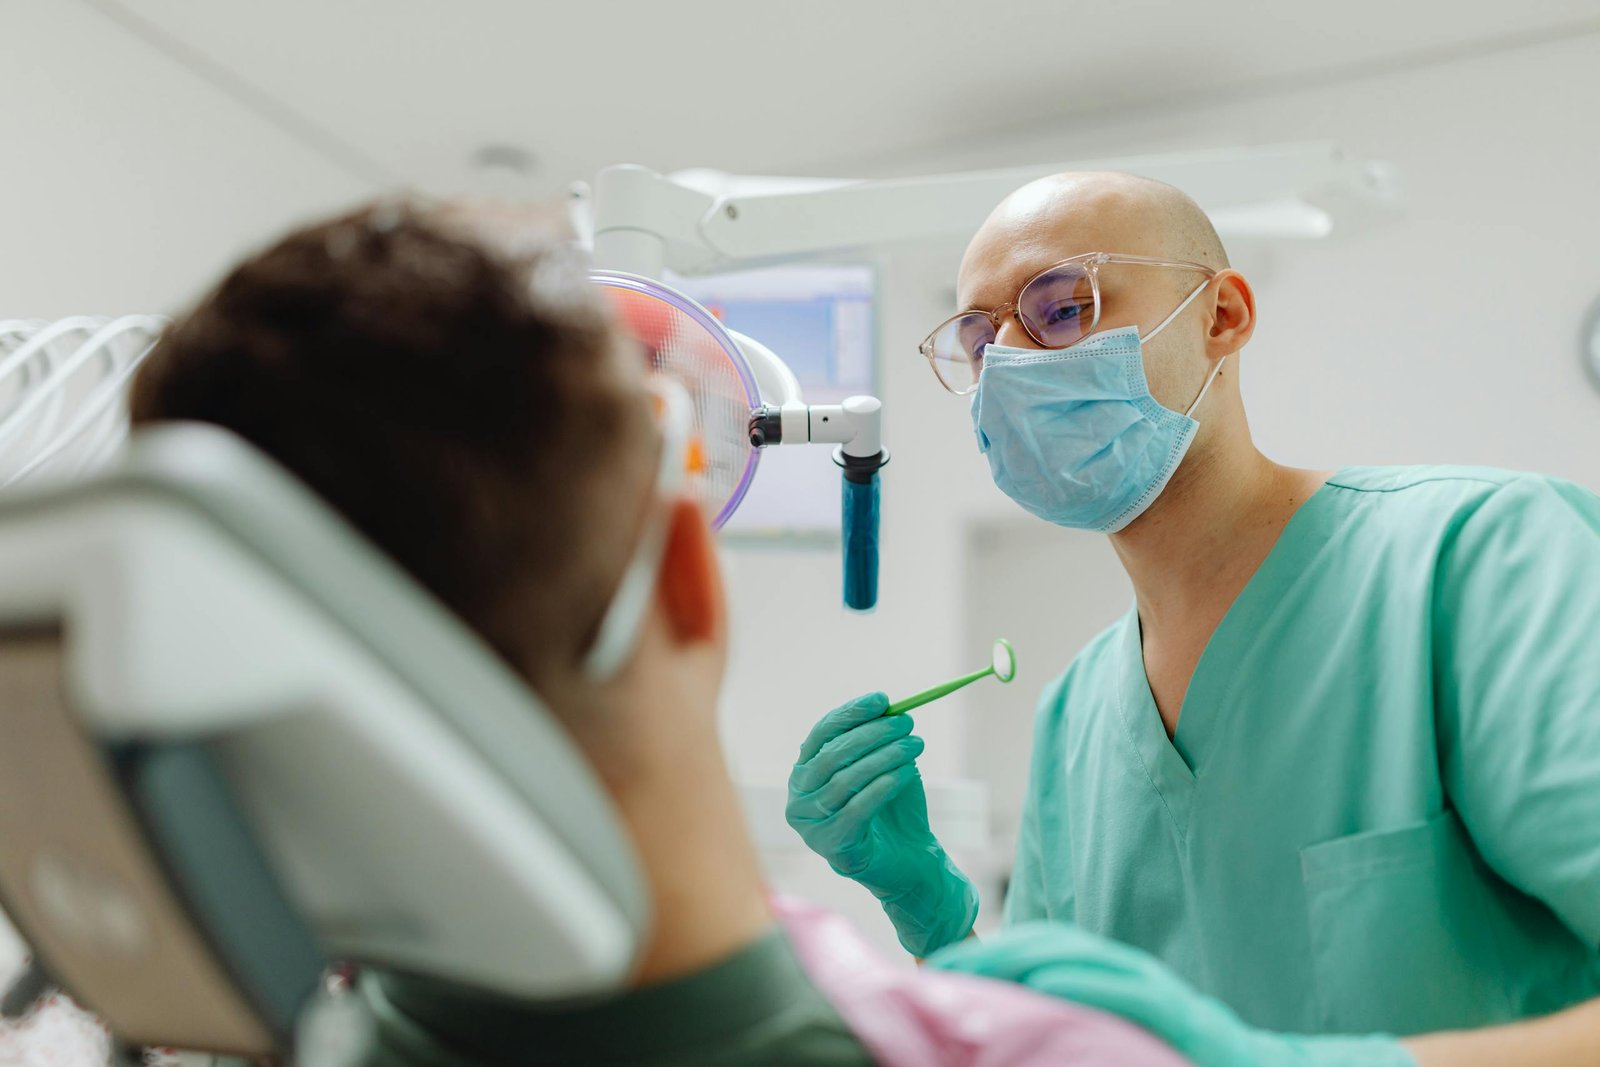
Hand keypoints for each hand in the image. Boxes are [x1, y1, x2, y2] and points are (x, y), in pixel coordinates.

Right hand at [786, 692, 977, 955]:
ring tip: (914, 744)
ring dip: (884, 757)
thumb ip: (877, 738)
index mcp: (805, 773)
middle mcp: (799, 798)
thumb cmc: (892, 808)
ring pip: (845, 781)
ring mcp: (811, 826)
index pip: (821, 734)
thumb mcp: (883, 765)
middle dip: (872, 734)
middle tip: (905, 722)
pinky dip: (882, 786)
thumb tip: (884, 704)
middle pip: (832, 756)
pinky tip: (906, 772)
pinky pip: (856, 809)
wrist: (909, 859)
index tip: (882, 699)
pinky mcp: (832, 846)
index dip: (850, 714)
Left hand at [928, 923, 1413, 1066]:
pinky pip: (1131, 994)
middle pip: (1055, 946)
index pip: (1048, 952)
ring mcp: (1165, 998)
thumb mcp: (1125, 1047)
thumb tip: (1016, 1036)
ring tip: (976, 968)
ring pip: (1086, 959)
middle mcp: (1138, 982)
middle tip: (942, 964)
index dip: (995, 952)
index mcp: (1120, 988)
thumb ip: (1080, 1035)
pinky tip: (1047, 983)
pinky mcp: (1190, 1022)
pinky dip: (1087, 983)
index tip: (942, 967)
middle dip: (996, 949)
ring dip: (1025, 957)